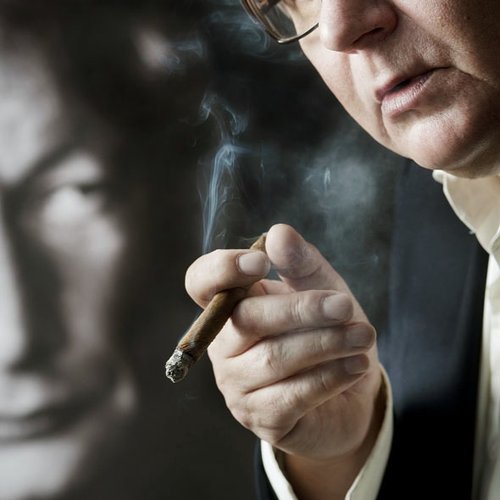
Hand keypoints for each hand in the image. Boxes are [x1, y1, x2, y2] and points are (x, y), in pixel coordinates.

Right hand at [186, 224, 383, 496]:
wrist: (348, 393)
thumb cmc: (326, 332)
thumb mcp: (322, 290)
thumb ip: (301, 263)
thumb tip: (278, 232)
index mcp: (231, 306)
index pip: (201, 282)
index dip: (221, 269)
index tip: (261, 262)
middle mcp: (224, 345)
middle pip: (246, 320)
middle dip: (302, 310)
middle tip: (345, 307)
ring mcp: (238, 385)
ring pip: (274, 359)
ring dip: (326, 344)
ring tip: (363, 336)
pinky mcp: (261, 418)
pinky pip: (293, 396)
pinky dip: (330, 376)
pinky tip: (357, 365)